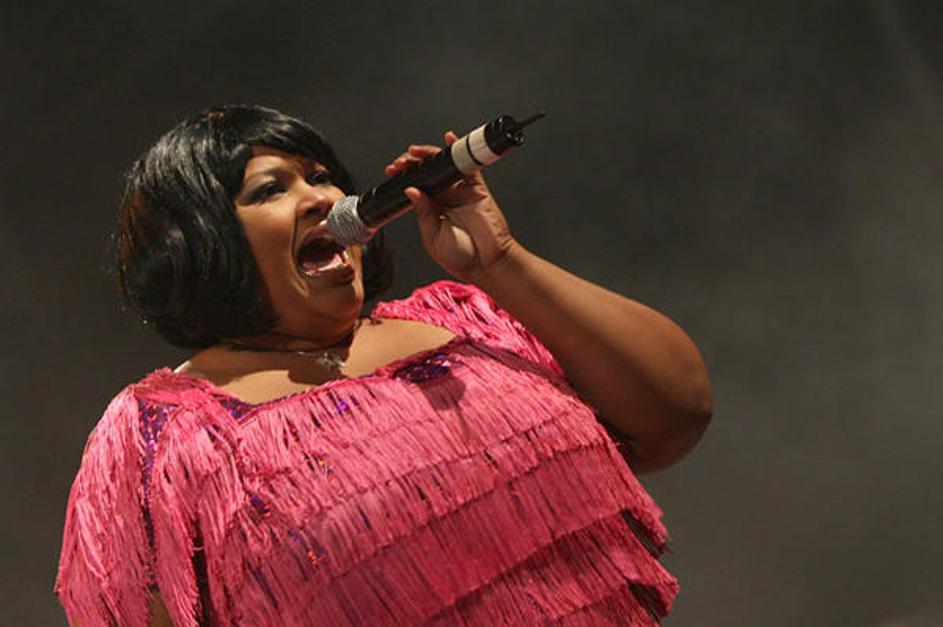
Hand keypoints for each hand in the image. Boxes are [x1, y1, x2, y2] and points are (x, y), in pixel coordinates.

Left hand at [383, 131, 517, 281]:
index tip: (392, 171)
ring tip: (414, 152)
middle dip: (411, 163)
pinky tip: (449, 139)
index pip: (414, 185)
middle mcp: (445, 197)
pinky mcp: (477, 189)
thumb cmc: (460, 257)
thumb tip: (411, 190)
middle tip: (400, 162)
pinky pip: (468, 165)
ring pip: (443, 165)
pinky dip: (459, 150)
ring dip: (428, 155)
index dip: (403, 175)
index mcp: (431, 209)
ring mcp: (461, 191)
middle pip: (426, 171)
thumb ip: (422, 213)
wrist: (486, 264)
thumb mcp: (432, 236)